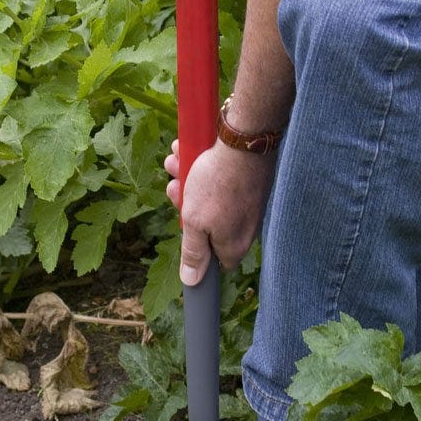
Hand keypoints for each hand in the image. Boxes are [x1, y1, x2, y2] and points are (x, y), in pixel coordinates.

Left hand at [164, 138, 277, 283]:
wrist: (244, 139)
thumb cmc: (218, 184)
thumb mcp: (196, 222)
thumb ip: (193, 252)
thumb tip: (192, 281)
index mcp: (234, 245)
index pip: (216, 262)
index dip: (196, 250)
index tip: (184, 231)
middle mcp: (244, 227)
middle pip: (206, 227)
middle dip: (184, 205)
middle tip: (174, 188)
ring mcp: (246, 203)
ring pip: (208, 198)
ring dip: (186, 181)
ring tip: (175, 161)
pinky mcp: (246, 181)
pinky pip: (218, 180)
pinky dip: (200, 166)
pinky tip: (186, 152)